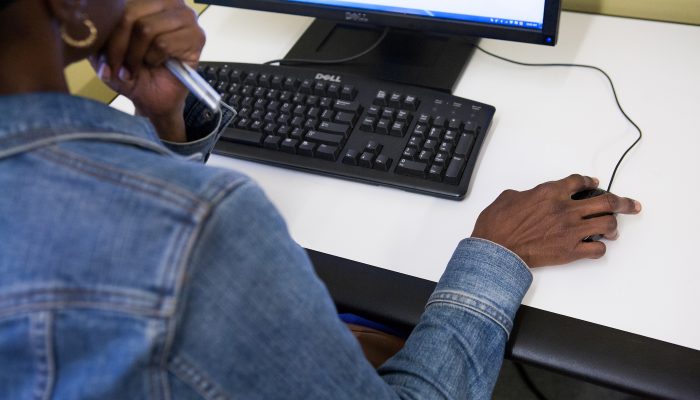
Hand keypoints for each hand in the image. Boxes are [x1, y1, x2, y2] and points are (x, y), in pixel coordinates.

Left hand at [92, 0, 205, 141]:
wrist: (152, 99)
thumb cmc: (130, 70)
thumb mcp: (103, 48)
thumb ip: (95, 29)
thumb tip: (86, 19)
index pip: (119, 4)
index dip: (108, 30)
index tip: (103, 56)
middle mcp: (167, 0)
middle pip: (130, 13)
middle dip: (118, 46)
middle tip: (117, 67)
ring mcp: (185, 16)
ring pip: (146, 29)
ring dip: (136, 56)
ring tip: (135, 68)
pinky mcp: (196, 36)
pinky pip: (164, 43)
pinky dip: (154, 59)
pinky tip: (156, 64)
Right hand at [471, 174, 641, 267]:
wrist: (496, 250)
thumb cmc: (497, 226)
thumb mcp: (508, 197)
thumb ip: (527, 194)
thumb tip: (531, 197)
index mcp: (549, 192)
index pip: (579, 181)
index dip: (590, 182)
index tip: (595, 183)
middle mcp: (565, 209)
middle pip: (605, 201)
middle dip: (623, 202)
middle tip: (632, 205)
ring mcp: (570, 230)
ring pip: (607, 223)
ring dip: (613, 225)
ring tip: (613, 228)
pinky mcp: (570, 251)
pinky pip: (597, 249)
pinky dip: (599, 247)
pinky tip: (595, 246)